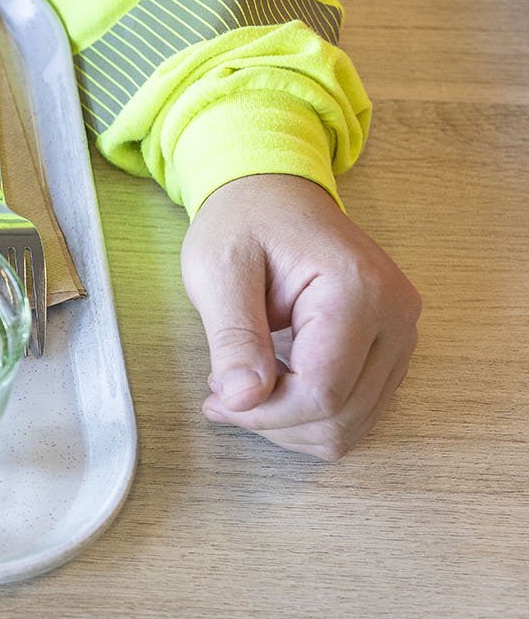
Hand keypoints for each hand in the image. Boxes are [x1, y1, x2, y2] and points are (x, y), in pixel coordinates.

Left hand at [181, 174, 419, 459]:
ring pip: (355, 423)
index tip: (216, 400)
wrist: (274, 195)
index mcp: (356, 290)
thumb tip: (242, 399)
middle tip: (222, 394)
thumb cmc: (245, 223)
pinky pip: (360, 407)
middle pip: (343, 416)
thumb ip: (231, 337)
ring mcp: (402, 332)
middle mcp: (396, 315)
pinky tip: (274, 384)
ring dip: (293, 423)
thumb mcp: (218, 271)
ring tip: (245, 385)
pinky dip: (313, 413)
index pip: (321, 393)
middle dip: (275, 422)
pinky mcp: (393, 346)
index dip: (264, 413)